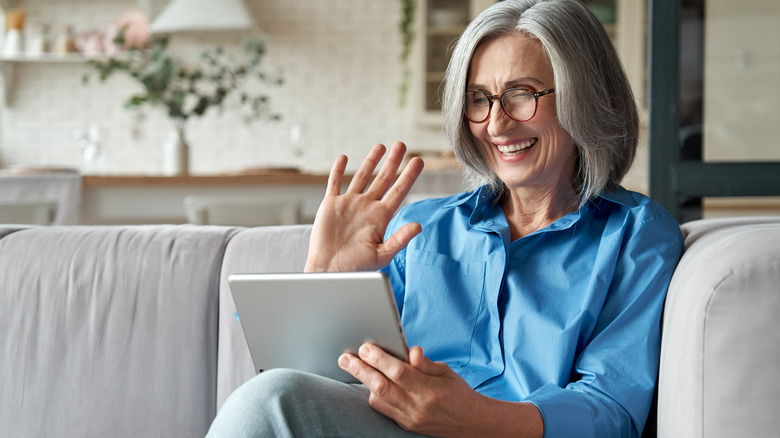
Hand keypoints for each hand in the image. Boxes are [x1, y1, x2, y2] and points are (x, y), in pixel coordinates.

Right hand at [304, 142, 423, 272]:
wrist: (330, 271)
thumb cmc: (357, 267)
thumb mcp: (382, 255)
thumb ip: (400, 239)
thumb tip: (418, 226)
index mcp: (381, 217)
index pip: (399, 191)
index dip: (409, 176)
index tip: (419, 161)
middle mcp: (367, 207)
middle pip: (383, 179)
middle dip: (393, 162)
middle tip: (402, 145)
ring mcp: (349, 204)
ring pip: (362, 176)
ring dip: (370, 161)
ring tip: (380, 146)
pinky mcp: (331, 205)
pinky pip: (335, 183)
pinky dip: (338, 170)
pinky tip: (344, 158)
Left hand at [338, 344, 485, 436]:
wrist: (470, 424)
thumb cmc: (458, 393)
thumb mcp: (446, 372)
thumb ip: (425, 363)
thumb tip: (410, 351)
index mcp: (430, 390)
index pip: (399, 372)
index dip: (379, 359)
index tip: (365, 347)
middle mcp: (418, 407)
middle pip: (382, 387)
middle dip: (360, 371)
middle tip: (345, 358)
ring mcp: (410, 419)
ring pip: (378, 401)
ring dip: (365, 383)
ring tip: (354, 366)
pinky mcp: (405, 426)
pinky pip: (383, 410)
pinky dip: (375, 395)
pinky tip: (370, 383)